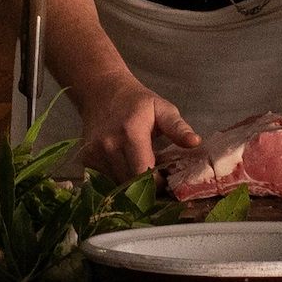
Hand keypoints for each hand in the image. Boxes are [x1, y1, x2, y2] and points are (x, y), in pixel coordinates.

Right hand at [72, 71, 198, 183]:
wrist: (101, 92)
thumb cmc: (137, 102)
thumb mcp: (162, 108)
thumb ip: (178, 127)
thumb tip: (195, 142)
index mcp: (131, 133)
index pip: (143, 173)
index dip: (157, 184)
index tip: (168, 182)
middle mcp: (108, 146)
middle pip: (130, 184)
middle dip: (146, 189)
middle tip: (158, 182)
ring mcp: (94, 154)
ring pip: (117, 185)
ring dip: (131, 186)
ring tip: (142, 174)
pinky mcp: (85, 160)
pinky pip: (105, 181)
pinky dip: (117, 180)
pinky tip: (126, 169)